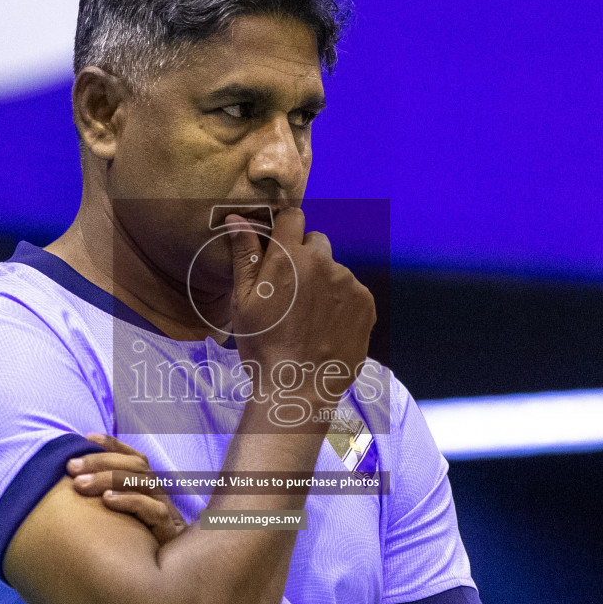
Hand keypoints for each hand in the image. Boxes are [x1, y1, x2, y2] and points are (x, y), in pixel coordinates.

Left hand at [67, 433, 188, 546]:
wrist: (168, 579)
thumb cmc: (139, 550)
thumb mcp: (124, 523)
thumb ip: (108, 502)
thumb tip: (75, 486)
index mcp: (151, 491)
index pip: (135, 458)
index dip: (114, 445)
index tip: (87, 437)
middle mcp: (160, 497)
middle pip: (136, 466)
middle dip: (102, 461)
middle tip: (71, 467)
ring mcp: (167, 513)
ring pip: (143, 483)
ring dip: (108, 479)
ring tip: (80, 484)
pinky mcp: (169, 532)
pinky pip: (153, 511)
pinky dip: (129, 502)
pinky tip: (107, 501)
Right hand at [223, 208, 375, 412]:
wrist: (297, 387)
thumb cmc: (262, 344)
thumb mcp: (242, 300)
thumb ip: (244, 255)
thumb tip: (236, 218)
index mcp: (289, 256)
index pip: (293, 216)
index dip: (285, 230)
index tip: (280, 248)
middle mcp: (323, 262)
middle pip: (317, 242)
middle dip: (306, 258)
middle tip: (292, 292)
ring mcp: (348, 282)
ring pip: (335, 270)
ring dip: (325, 284)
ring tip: (310, 318)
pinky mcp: (366, 303)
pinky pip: (353, 292)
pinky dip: (342, 304)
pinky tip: (327, 327)